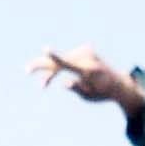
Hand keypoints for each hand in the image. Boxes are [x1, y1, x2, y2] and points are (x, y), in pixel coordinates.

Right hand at [28, 46, 144, 118]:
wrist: (118, 82)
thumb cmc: (102, 92)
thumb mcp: (89, 96)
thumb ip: (77, 89)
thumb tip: (64, 83)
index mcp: (88, 70)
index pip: (69, 63)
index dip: (56, 57)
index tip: (46, 49)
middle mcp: (87, 58)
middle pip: (59, 61)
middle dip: (42, 66)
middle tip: (26, 70)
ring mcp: (86, 52)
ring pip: (61, 61)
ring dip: (50, 73)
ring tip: (42, 86)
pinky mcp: (84, 51)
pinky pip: (66, 59)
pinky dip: (57, 68)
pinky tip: (50, 78)